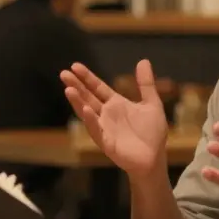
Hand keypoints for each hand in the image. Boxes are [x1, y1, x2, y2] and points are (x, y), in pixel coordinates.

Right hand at [60, 59, 168, 177]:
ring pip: (87, 113)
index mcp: (115, 104)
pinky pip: (96, 131)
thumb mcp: (152, 104)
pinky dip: (91, 120)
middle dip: (76, 86)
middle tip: (64, 74)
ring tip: (68, 89)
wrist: (155, 158)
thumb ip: (146, 84)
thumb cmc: (152, 133)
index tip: (75, 66)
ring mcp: (104, 128)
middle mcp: (106, 115)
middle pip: (88, 97)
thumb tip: (143, 60)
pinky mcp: (106, 143)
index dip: (87, 77)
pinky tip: (86, 109)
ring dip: (78, 101)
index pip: (97, 88)